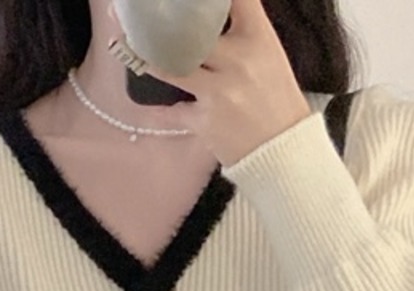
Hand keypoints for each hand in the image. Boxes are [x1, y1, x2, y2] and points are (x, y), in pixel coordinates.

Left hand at [150, 0, 312, 166]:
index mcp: (259, 38)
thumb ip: (243, 33)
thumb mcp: (269, 56)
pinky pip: (171, 111)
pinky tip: (148, 102)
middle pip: (192, 31)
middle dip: (166, 24)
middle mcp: (238, 59)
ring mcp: (219, 90)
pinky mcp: (204, 120)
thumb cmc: (276, 100)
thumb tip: (209, 19)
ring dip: (148, 59)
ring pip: (172, 67)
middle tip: (143, 17)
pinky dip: (157, 108)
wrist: (282, 149)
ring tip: (130, 46)